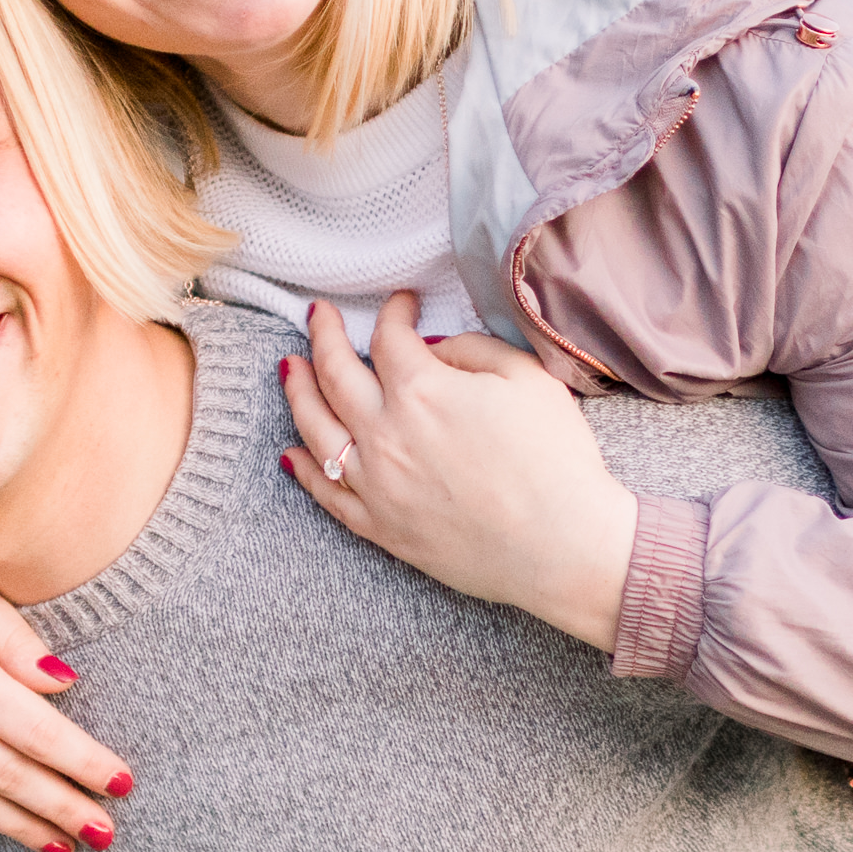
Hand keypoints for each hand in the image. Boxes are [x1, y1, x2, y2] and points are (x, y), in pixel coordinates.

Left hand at [279, 299, 640, 651]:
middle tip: (318, 316)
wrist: (563, 546)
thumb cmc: (556, 461)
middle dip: (323, 336)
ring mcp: (376, 484)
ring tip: (289, 369)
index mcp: (422, 390)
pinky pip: (327, 494)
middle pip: (334, 373)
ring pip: (315, 430)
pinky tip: (291, 454)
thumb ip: (473, 350)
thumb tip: (434, 349)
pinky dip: (303, 471)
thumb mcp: (528, 379)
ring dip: (297, 392)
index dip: (393, 313)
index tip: (402, 305)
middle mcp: (385, 433)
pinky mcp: (381, 527)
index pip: (389, 338)